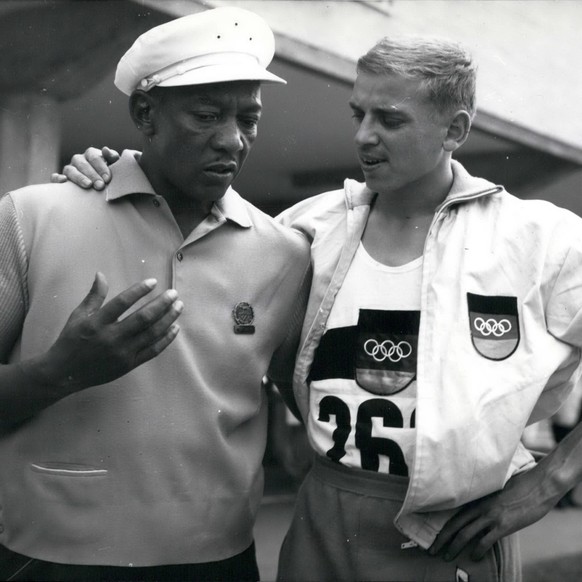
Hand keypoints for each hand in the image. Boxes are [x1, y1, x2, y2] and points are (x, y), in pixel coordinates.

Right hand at [31, 272, 181, 392]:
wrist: (65, 373)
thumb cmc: (72, 340)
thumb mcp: (78, 316)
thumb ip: (94, 296)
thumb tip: (101, 274)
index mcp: (97, 323)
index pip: (122, 303)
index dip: (139, 291)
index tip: (153, 282)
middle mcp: (111, 337)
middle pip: (143, 318)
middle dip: (162, 304)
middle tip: (174, 293)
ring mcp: (122, 352)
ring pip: (152, 334)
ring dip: (168, 319)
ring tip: (179, 306)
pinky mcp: (129, 364)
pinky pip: (153, 351)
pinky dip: (166, 339)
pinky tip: (174, 328)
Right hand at [50, 146, 119, 189]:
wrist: (102, 187)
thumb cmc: (109, 175)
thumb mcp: (114, 166)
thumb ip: (113, 158)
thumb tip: (105, 149)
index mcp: (91, 154)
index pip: (93, 156)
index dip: (101, 167)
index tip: (108, 179)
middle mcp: (78, 160)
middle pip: (82, 163)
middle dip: (92, 174)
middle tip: (100, 185)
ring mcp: (69, 169)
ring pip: (69, 169)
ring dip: (78, 177)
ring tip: (88, 185)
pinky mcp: (61, 179)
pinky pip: (55, 177)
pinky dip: (57, 178)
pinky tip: (64, 181)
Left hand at [428, 466, 559, 560]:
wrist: (539, 485)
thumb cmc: (521, 486)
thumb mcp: (499, 492)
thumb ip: (488, 501)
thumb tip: (483, 510)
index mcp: (478, 499)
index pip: (454, 515)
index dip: (443, 528)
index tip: (435, 537)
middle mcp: (480, 507)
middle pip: (455, 525)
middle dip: (441, 539)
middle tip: (431, 550)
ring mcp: (491, 516)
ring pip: (465, 533)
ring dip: (454, 546)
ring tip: (446, 556)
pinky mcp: (503, 525)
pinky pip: (485, 540)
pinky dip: (477, 550)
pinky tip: (474, 557)